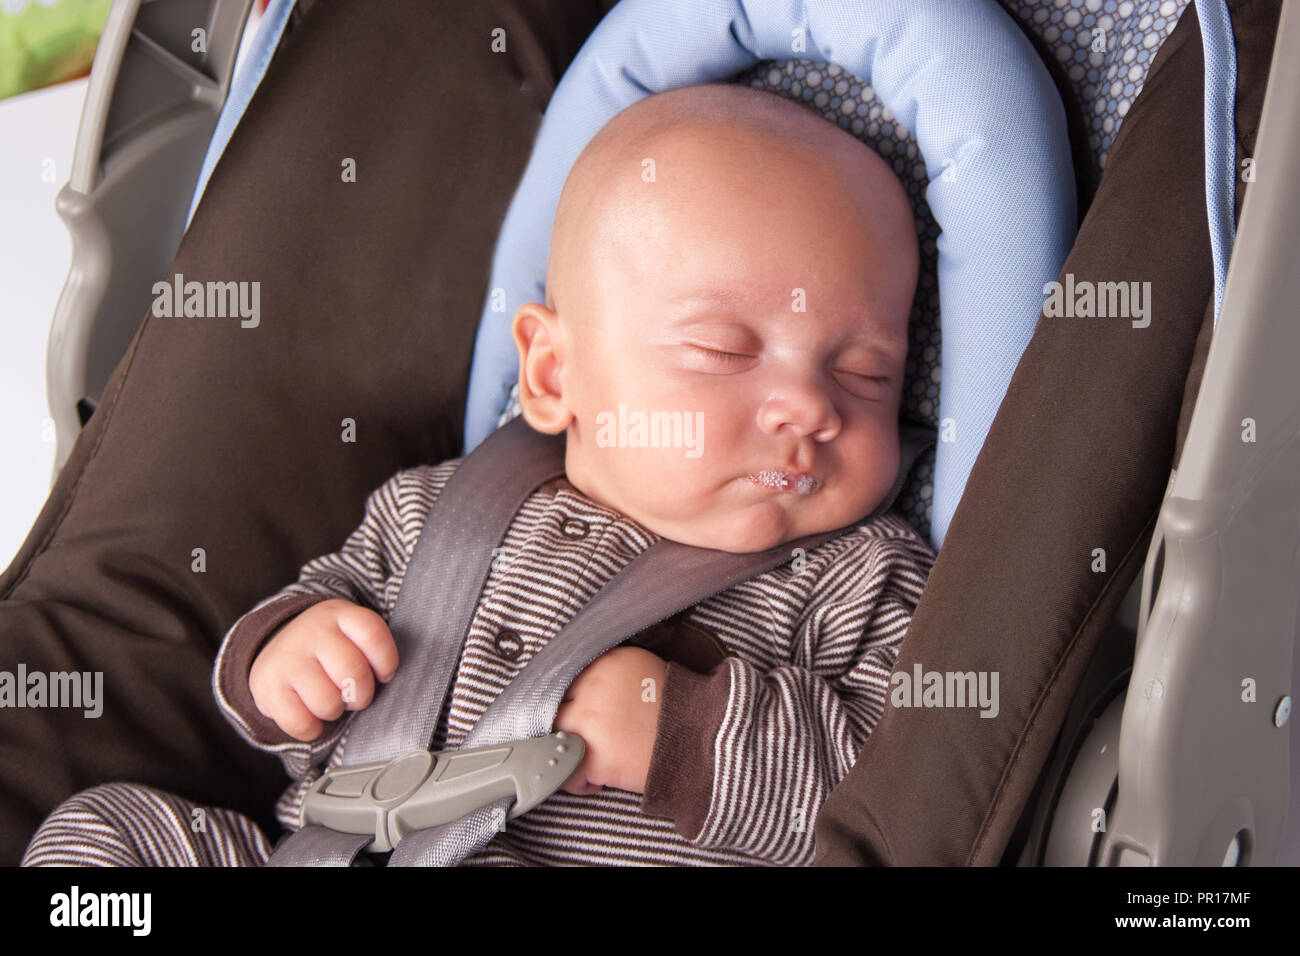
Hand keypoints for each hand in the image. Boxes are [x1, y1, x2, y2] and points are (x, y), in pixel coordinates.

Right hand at [248, 598, 398, 740]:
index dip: (386, 662)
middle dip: (361, 694)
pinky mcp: (267, 686)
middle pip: (353, 672)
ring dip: (334, 711)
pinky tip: (309, 715)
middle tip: (353, 695)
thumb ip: (371, 649)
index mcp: (339, 615)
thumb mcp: (350, 635)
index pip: (372, 634)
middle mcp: (312, 631)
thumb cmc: (327, 651)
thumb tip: (388, 679)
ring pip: (327, 702)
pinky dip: (311, 729)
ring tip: (328, 700)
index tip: (383, 674)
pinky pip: (301, 723)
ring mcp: (287, 658)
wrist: (274, 650)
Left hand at [553, 646, 667, 795]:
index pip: (568, 676)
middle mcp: (594, 686)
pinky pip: (566, 771)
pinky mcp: (592, 753)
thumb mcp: (646, 672)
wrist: (702, 741)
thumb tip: (591, 690)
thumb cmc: (680, 712)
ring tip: (588, 760)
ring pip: (555, 735)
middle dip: (567, 723)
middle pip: (556, 703)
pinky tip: (598, 781)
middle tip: (583, 738)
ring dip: (568, 750)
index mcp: (608, 663)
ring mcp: (590, 719)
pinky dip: (579, 782)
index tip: (578, 712)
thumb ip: (613, 674)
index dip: (572, 699)